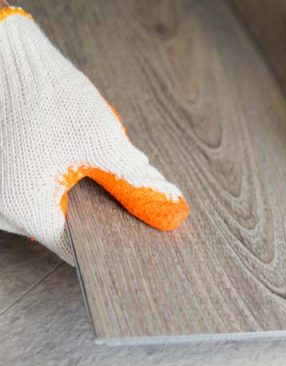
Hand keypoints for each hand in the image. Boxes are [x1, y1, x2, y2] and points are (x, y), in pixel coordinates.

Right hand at [0, 7, 188, 263]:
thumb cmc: (41, 94)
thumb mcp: (103, 144)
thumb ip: (138, 185)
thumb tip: (170, 214)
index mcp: (28, 214)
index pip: (83, 251)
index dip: (115, 240)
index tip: (139, 233)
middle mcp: (3, 212)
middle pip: (67, 226)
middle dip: (101, 207)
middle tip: (122, 181)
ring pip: (51, 205)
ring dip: (80, 188)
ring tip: (92, 157)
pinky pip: (33, 186)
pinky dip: (58, 175)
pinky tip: (71, 151)